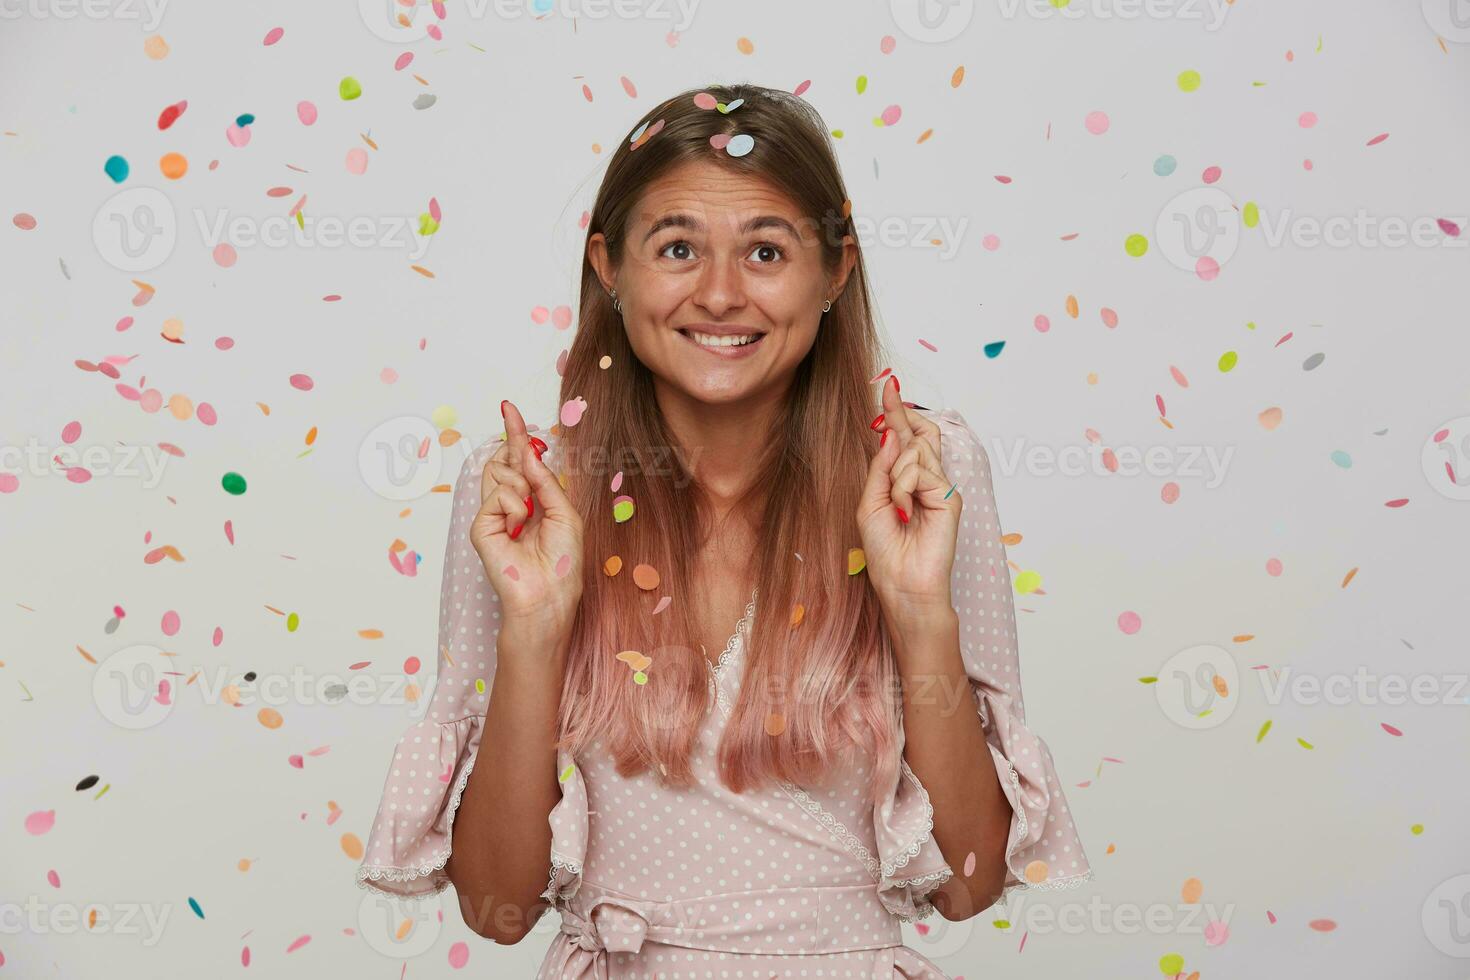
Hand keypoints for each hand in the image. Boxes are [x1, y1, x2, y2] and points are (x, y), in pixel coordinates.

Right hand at [470, 400, 584, 636]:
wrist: (548, 594)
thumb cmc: (562, 561)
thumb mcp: (565, 512)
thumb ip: (545, 480)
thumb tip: (527, 451)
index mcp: (534, 500)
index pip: (521, 460)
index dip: (516, 434)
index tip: (509, 408)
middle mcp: (511, 504)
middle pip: (505, 459)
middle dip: (515, 444)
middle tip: (522, 444)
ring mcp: (494, 514)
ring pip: (500, 472)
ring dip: (522, 487)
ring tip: (529, 517)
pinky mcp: (482, 526)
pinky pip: (498, 495)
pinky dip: (515, 507)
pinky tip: (518, 528)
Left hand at [856, 375, 960, 620]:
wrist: (902, 583)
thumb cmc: (884, 552)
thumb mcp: (871, 503)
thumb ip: (880, 468)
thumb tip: (890, 434)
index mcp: (905, 483)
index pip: (905, 441)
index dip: (898, 414)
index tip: (888, 387)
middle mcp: (925, 481)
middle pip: (918, 434)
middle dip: (901, 414)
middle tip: (889, 390)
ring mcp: (939, 487)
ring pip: (914, 451)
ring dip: (895, 473)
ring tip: (897, 505)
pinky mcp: (949, 496)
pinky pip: (919, 470)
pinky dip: (903, 487)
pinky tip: (905, 510)